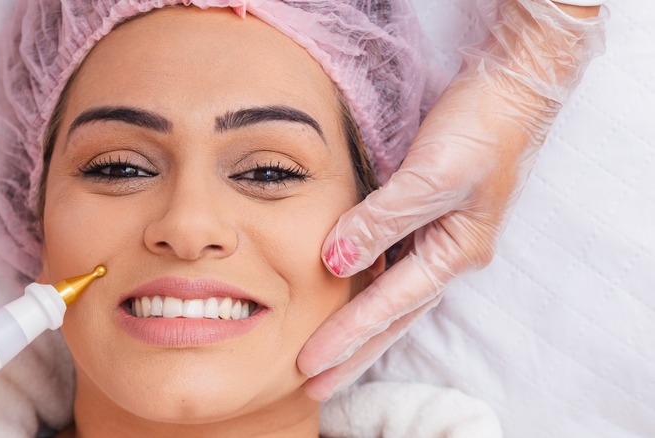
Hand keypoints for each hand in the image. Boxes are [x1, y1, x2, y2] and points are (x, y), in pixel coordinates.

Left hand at [297, 0, 606, 400]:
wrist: (512, 88)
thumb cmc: (480, 128)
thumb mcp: (431, 175)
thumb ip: (382, 220)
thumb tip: (336, 263)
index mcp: (454, 252)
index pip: (389, 306)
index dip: (347, 337)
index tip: (310, 366)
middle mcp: (448, 254)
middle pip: (392, 316)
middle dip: (353, 353)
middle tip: (314, 386)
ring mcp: (441, 238)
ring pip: (391, 294)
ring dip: (359, 326)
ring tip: (326, 354)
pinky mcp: (430, 217)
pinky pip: (393, 262)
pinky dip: (369, 284)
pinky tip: (347, 292)